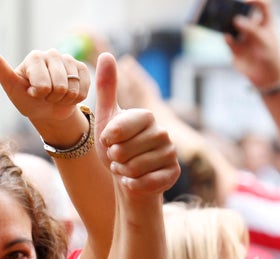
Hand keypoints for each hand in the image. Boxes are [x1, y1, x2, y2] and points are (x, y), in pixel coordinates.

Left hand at [0, 43, 88, 127]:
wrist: (47, 112)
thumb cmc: (27, 100)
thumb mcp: (10, 86)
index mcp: (34, 57)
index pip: (42, 84)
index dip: (39, 95)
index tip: (32, 92)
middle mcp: (52, 54)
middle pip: (60, 86)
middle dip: (52, 98)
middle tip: (45, 96)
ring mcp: (68, 60)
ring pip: (73, 88)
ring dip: (64, 99)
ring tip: (55, 96)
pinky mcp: (82, 69)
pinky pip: (84, 89)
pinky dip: (76, 99)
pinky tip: (68, 95)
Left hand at [95, 53, 179, 195]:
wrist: (127, 177)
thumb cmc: (116, 146)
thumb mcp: (106, 118)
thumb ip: (107, 88)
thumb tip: (107, 54)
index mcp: (146, 117)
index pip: (122, 127)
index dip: (109, 138)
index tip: (108, 141)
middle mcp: (162, 132)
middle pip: (126, 150)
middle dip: (114, 158)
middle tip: (117, 157)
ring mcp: (170, 154)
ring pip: (135, 168)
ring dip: (122, 172)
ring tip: (124, 168)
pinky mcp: (173, 173)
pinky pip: (147, 182)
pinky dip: (133, 185)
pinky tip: (132, 181)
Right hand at [225, 0, 279, 91]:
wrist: (265, 77)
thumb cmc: (270, 56)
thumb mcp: (264, 41)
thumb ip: (251, 29)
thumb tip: (235, 20)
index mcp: (265, 24)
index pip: (262, 6)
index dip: (254, 1)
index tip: (245, 2)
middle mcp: (253, 29)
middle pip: (243, 15)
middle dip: (235, 11)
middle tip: (227, 8)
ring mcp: (243, 39)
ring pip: (232, 27)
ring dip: (227, 23)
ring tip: (221, 18)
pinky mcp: (235, 49)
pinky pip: (228, 40)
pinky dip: (226, 37)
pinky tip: (226, 36)